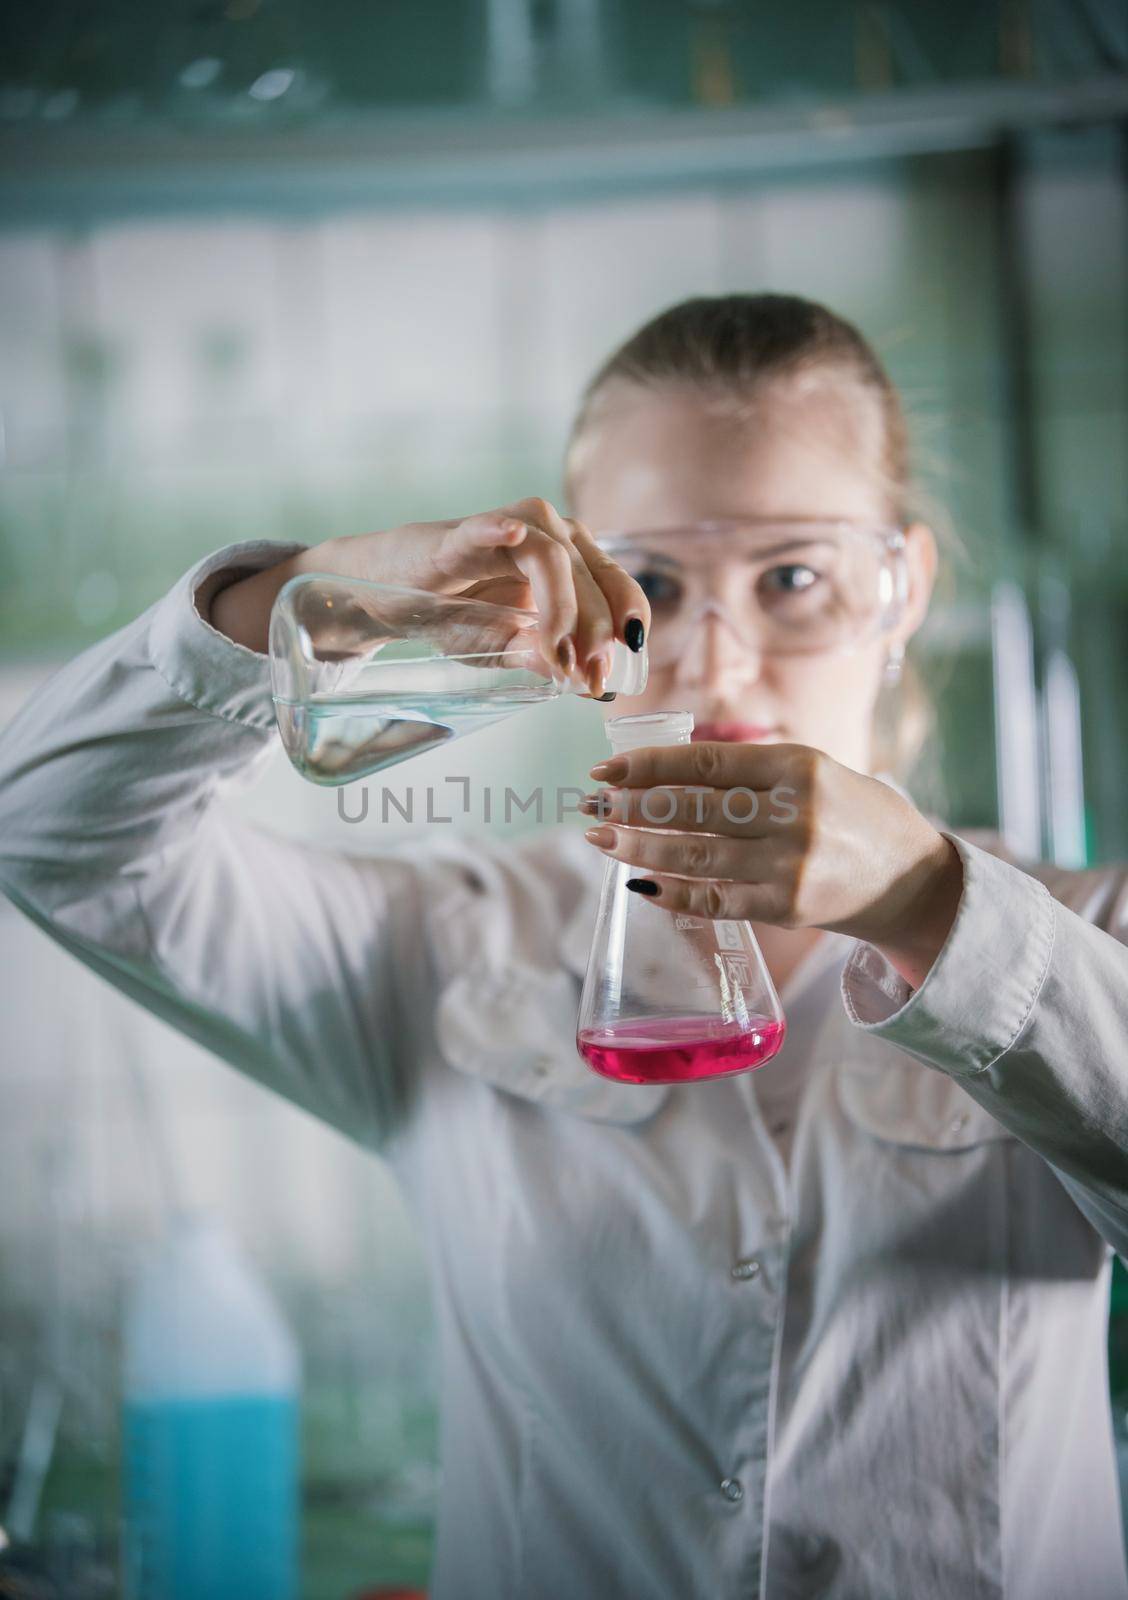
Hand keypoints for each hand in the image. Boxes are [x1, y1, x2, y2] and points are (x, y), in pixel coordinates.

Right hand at [211, 496, 649, 695]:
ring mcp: (503, 530)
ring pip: (553, 555)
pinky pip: (484, 527)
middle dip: (596, 628)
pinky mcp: (458, 536)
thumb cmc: (453, 613)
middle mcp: (545, 534)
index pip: (615, 584)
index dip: (626, 622)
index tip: (628, 664)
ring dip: (562, 605)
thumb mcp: (505, 647)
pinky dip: (497, 530)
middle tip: (590, 674)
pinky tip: (510, 535)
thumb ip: (545, 660)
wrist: (387, 597)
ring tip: (556, 650)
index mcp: (567, 559)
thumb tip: (588, 686)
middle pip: (591, 574)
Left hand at [580, 742, 964, 990]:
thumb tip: (665, 773)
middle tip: (590, 806)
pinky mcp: (785, 907)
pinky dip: (671, 892)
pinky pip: (713, 899)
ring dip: (638, 848)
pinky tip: (640, 882)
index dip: (646, 765)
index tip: (605, 769)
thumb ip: (751, 772)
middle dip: (630, 807)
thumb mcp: (814, 772)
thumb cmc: (853, 816)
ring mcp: (788, 864)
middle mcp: (793, 813)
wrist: (911, 878)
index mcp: (797, 766)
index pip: (703, 761)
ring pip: (694, 855)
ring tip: (601, 841)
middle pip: (691, 808)